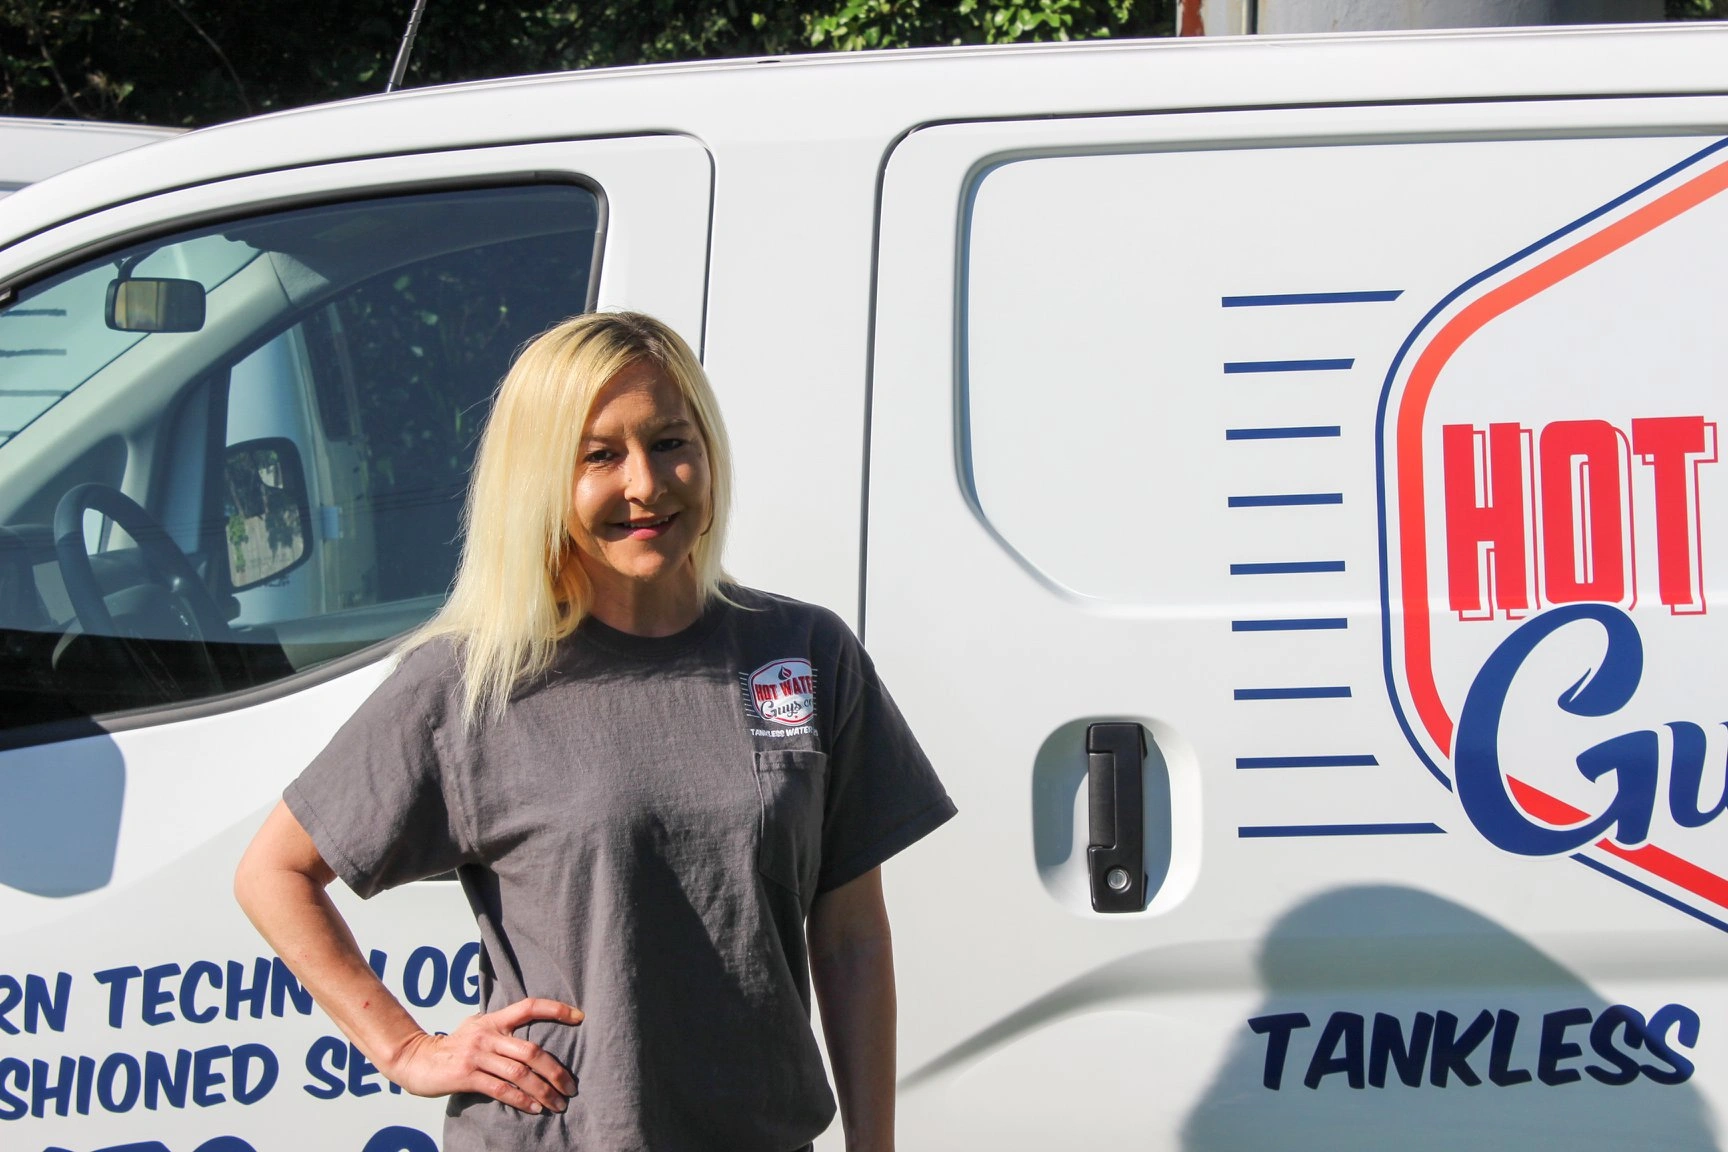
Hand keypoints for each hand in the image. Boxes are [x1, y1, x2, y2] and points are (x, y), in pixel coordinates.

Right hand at [387, 997, 582, 1113]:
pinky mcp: (467, 1075)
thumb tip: (527, 1034)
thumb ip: (499, 1029)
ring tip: (558, 1103)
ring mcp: (477, 1055)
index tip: (580, 1017)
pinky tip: (535, 1108)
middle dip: (556, 1071)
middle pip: (532, 1050)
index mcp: (493, 1020)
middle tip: (571, 1087)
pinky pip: (500, 1089)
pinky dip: (521, 1099)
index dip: (556, 1009)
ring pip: (520, 1073)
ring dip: (543, 1090)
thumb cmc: (451, 1047)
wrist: (415, 1060)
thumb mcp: (475, 1028)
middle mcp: (488, 1035)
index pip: (529, 1006)